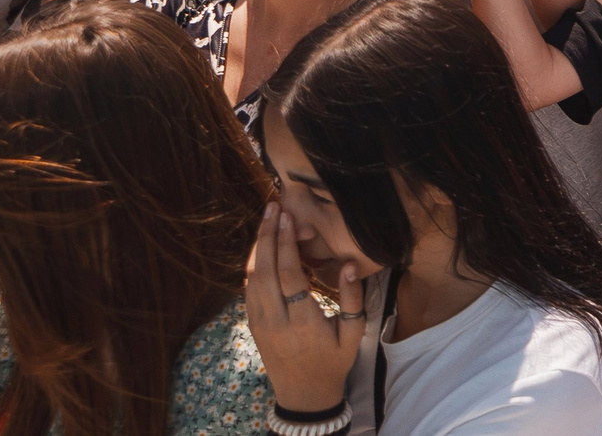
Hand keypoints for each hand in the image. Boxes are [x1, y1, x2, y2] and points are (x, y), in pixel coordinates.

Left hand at [244, 204, 365, 414]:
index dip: (287, 245)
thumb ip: (352, 300)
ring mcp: (259, 323)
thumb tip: (349, 264)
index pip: (290, 276)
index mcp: (302, 323)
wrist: (303, 393)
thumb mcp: (352, 334)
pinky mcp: (252, 324)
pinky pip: (248, 289)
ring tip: (265, 219)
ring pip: (251, 279)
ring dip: (257, 247)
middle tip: (272, 207)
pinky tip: (261, 246)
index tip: (289, 218)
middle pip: (265, 272)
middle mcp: (275, 321)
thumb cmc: (333, 362)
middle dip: (268, 236)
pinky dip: (253, 264)